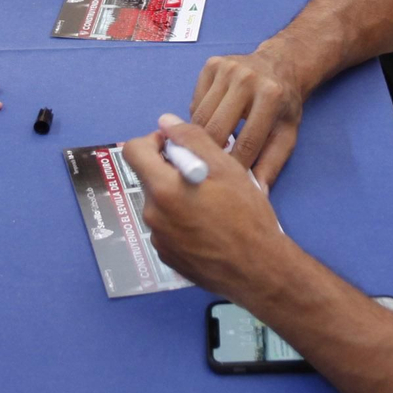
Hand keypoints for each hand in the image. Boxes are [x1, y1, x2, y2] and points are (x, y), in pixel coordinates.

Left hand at [122, 114, 290, 296]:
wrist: (259, 270)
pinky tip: (208, 228)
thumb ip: (192, 139)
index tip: (176, 147)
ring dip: (177, 197)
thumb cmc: (246, 215)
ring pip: (160, 203)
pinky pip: (166, 228)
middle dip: (171, 171)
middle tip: (206, 178)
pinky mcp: (167, 257)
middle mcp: (152, 215)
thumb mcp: (226, 168)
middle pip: (150, 178)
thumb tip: (166, 122)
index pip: (133, 151)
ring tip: (211, 205)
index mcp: (162, 189)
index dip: (153, 142)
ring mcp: (158, 239)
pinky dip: (180, 221)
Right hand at [190, 44, 305, 185]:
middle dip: (210, 154)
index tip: (227, 182)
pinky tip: (207, 128)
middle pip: (217, 128)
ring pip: (200, 117)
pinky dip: (197, 120)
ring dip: (199, 139)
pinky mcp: (211, 65)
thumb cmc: (283, 105)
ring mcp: (227, 68)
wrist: (280, 63)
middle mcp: (247, 78)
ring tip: (205, 152)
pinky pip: (195, 103)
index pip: (247, 142)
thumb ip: (272, 163)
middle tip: (209, 170)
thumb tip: (257, 192)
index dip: (235, 167)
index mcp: (271, 96)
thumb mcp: (286, 134)